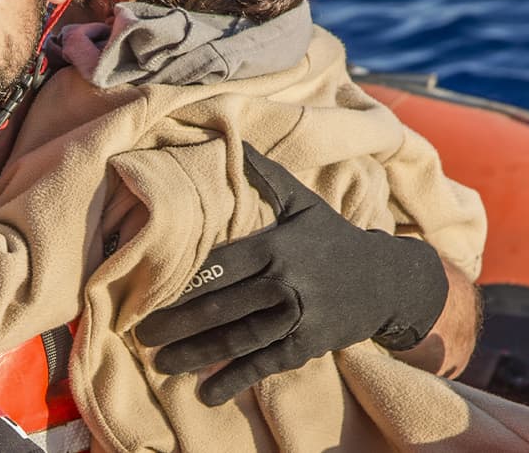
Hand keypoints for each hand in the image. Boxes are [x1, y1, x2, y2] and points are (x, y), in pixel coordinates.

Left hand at [132, 143, 449, 405]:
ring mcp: (297, 317)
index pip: (218, 264)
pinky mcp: (308, 345)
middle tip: (139, 334)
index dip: (181, 281)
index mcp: (275, 245)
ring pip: (237, 338)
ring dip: (195, 355)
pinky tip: (206, 393)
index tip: (145, 292)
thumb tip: (231, 135)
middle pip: (221, 305)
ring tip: (160, 363)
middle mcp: (284, 282)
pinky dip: (234, 381)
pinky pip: (264, 364)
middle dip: (177, 323)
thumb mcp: (302, 201)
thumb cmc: (333, 237)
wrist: (389, 281)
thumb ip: (263, 174)